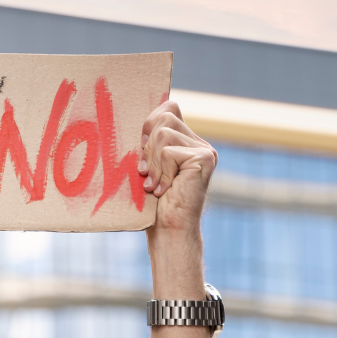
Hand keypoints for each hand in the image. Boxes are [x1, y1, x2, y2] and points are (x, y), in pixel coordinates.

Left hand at [138, 101, 216, 234]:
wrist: (168, 229)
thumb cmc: (152, 203)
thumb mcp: (145, 167)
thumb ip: (147, 144)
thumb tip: (131, 122)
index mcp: (185, 141)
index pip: (168, 108)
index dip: (150, 121)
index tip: (141, 147)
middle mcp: (198, 143)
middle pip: (165, 116)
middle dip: (147, 145)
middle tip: (145, 172)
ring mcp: (204, 150)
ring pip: (164, 134)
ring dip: (152, 163)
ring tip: (153, 185)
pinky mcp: (204, 158)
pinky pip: (169, 152)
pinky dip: (160, 172)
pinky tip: (163, 190)